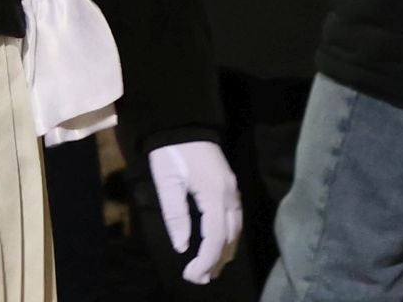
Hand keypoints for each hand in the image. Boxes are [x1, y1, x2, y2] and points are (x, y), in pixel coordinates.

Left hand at [148, 140, 242, 284]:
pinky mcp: (230, 187)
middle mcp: (229, 194)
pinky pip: (235, 219)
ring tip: (209, 270)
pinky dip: (228, 238)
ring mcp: (233, 190)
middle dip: (216, 261)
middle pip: (230, 237)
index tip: (191, 274)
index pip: (215, 237)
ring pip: (235, 230)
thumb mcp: (166, 181)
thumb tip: (183, 246)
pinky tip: (218, 246)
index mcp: (214, 194)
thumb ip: (175, 214)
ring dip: (223, 252)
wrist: (184, 123)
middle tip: (199, 278)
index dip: (205, 260)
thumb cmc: (170, 151)